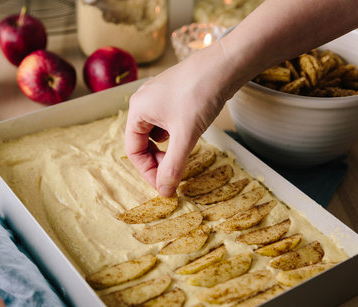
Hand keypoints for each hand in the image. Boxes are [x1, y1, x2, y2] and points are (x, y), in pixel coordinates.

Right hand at [125, 48, 229, 196]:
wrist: (224, 64)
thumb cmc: (200, 94)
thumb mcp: (185, 136)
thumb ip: (173, 166)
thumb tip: (164, 191)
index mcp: (138, 110)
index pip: (133, 150)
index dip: (147, 171)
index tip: (164, 184)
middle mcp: (144, 102)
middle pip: (142, 142)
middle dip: (157, 160)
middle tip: (174, 172)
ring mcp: (159, 97)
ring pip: (155, 133)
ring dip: (166, 149)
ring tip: (182, 154)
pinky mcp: (174, 95)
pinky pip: (167, 122)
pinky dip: (174, 135)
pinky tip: (187, 135)